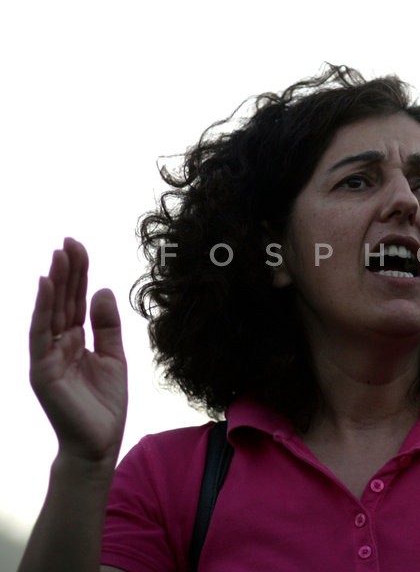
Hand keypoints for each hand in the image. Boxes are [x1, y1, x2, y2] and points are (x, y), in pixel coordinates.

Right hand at [29, 238, 127, 464]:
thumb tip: (103, 290)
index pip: (75, 301)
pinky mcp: (42, 370)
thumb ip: (107, 325)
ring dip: (53, 283)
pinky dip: (42, 309)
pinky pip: (40, 334)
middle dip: (66, 271)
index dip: (78, 274)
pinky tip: (47, 286)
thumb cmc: (104, 404)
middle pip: (62, 301)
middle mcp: (57, 344)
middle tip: (69, 241)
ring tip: (58, 255)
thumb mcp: (114, 357)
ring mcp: (47, 356)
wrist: (99, 442)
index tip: (79, 247)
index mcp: (75, 340)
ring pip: (49, 312)